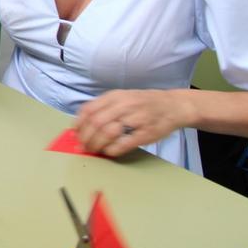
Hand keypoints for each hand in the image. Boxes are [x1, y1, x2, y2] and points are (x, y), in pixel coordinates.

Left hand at [74, 88, 188, 157]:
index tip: (74, 133)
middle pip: (96, 122)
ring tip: (93, 150)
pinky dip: (113, 149)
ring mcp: (136, 118)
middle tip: (83, 146)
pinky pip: (125, 142)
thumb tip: (83, 123)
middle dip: (86, 137)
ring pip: (108, 132)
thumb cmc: (143, 103)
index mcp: (115, 96)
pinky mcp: (146, 133)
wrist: (173, 106)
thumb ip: (104, 107)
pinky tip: (109, 152)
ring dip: (97, 144)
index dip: (79, 123)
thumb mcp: (122, 97)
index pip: (89, 109)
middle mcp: (124, 105)